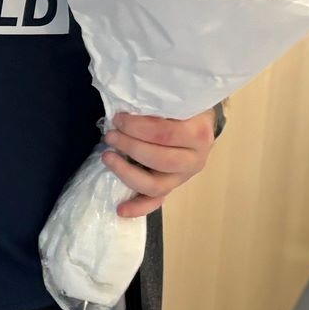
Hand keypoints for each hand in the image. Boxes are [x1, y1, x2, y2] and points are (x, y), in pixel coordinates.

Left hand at [102, 110, 216, 218]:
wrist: (202, 122)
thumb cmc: (184, 108)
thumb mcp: (177, 99)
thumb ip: (157, 103)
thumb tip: (126, 103)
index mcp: (198, 134)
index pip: (164, 134)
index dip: (137, 127)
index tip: (119, 118)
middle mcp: (195, 159)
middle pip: (159, 160)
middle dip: (129, 147)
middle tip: (110, 135)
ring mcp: (183, 177)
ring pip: (156, 185)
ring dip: (126, 173)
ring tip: (107, 157)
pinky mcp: (173, 187)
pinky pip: (157, 202)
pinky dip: (138, 207)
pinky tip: (121, 210)